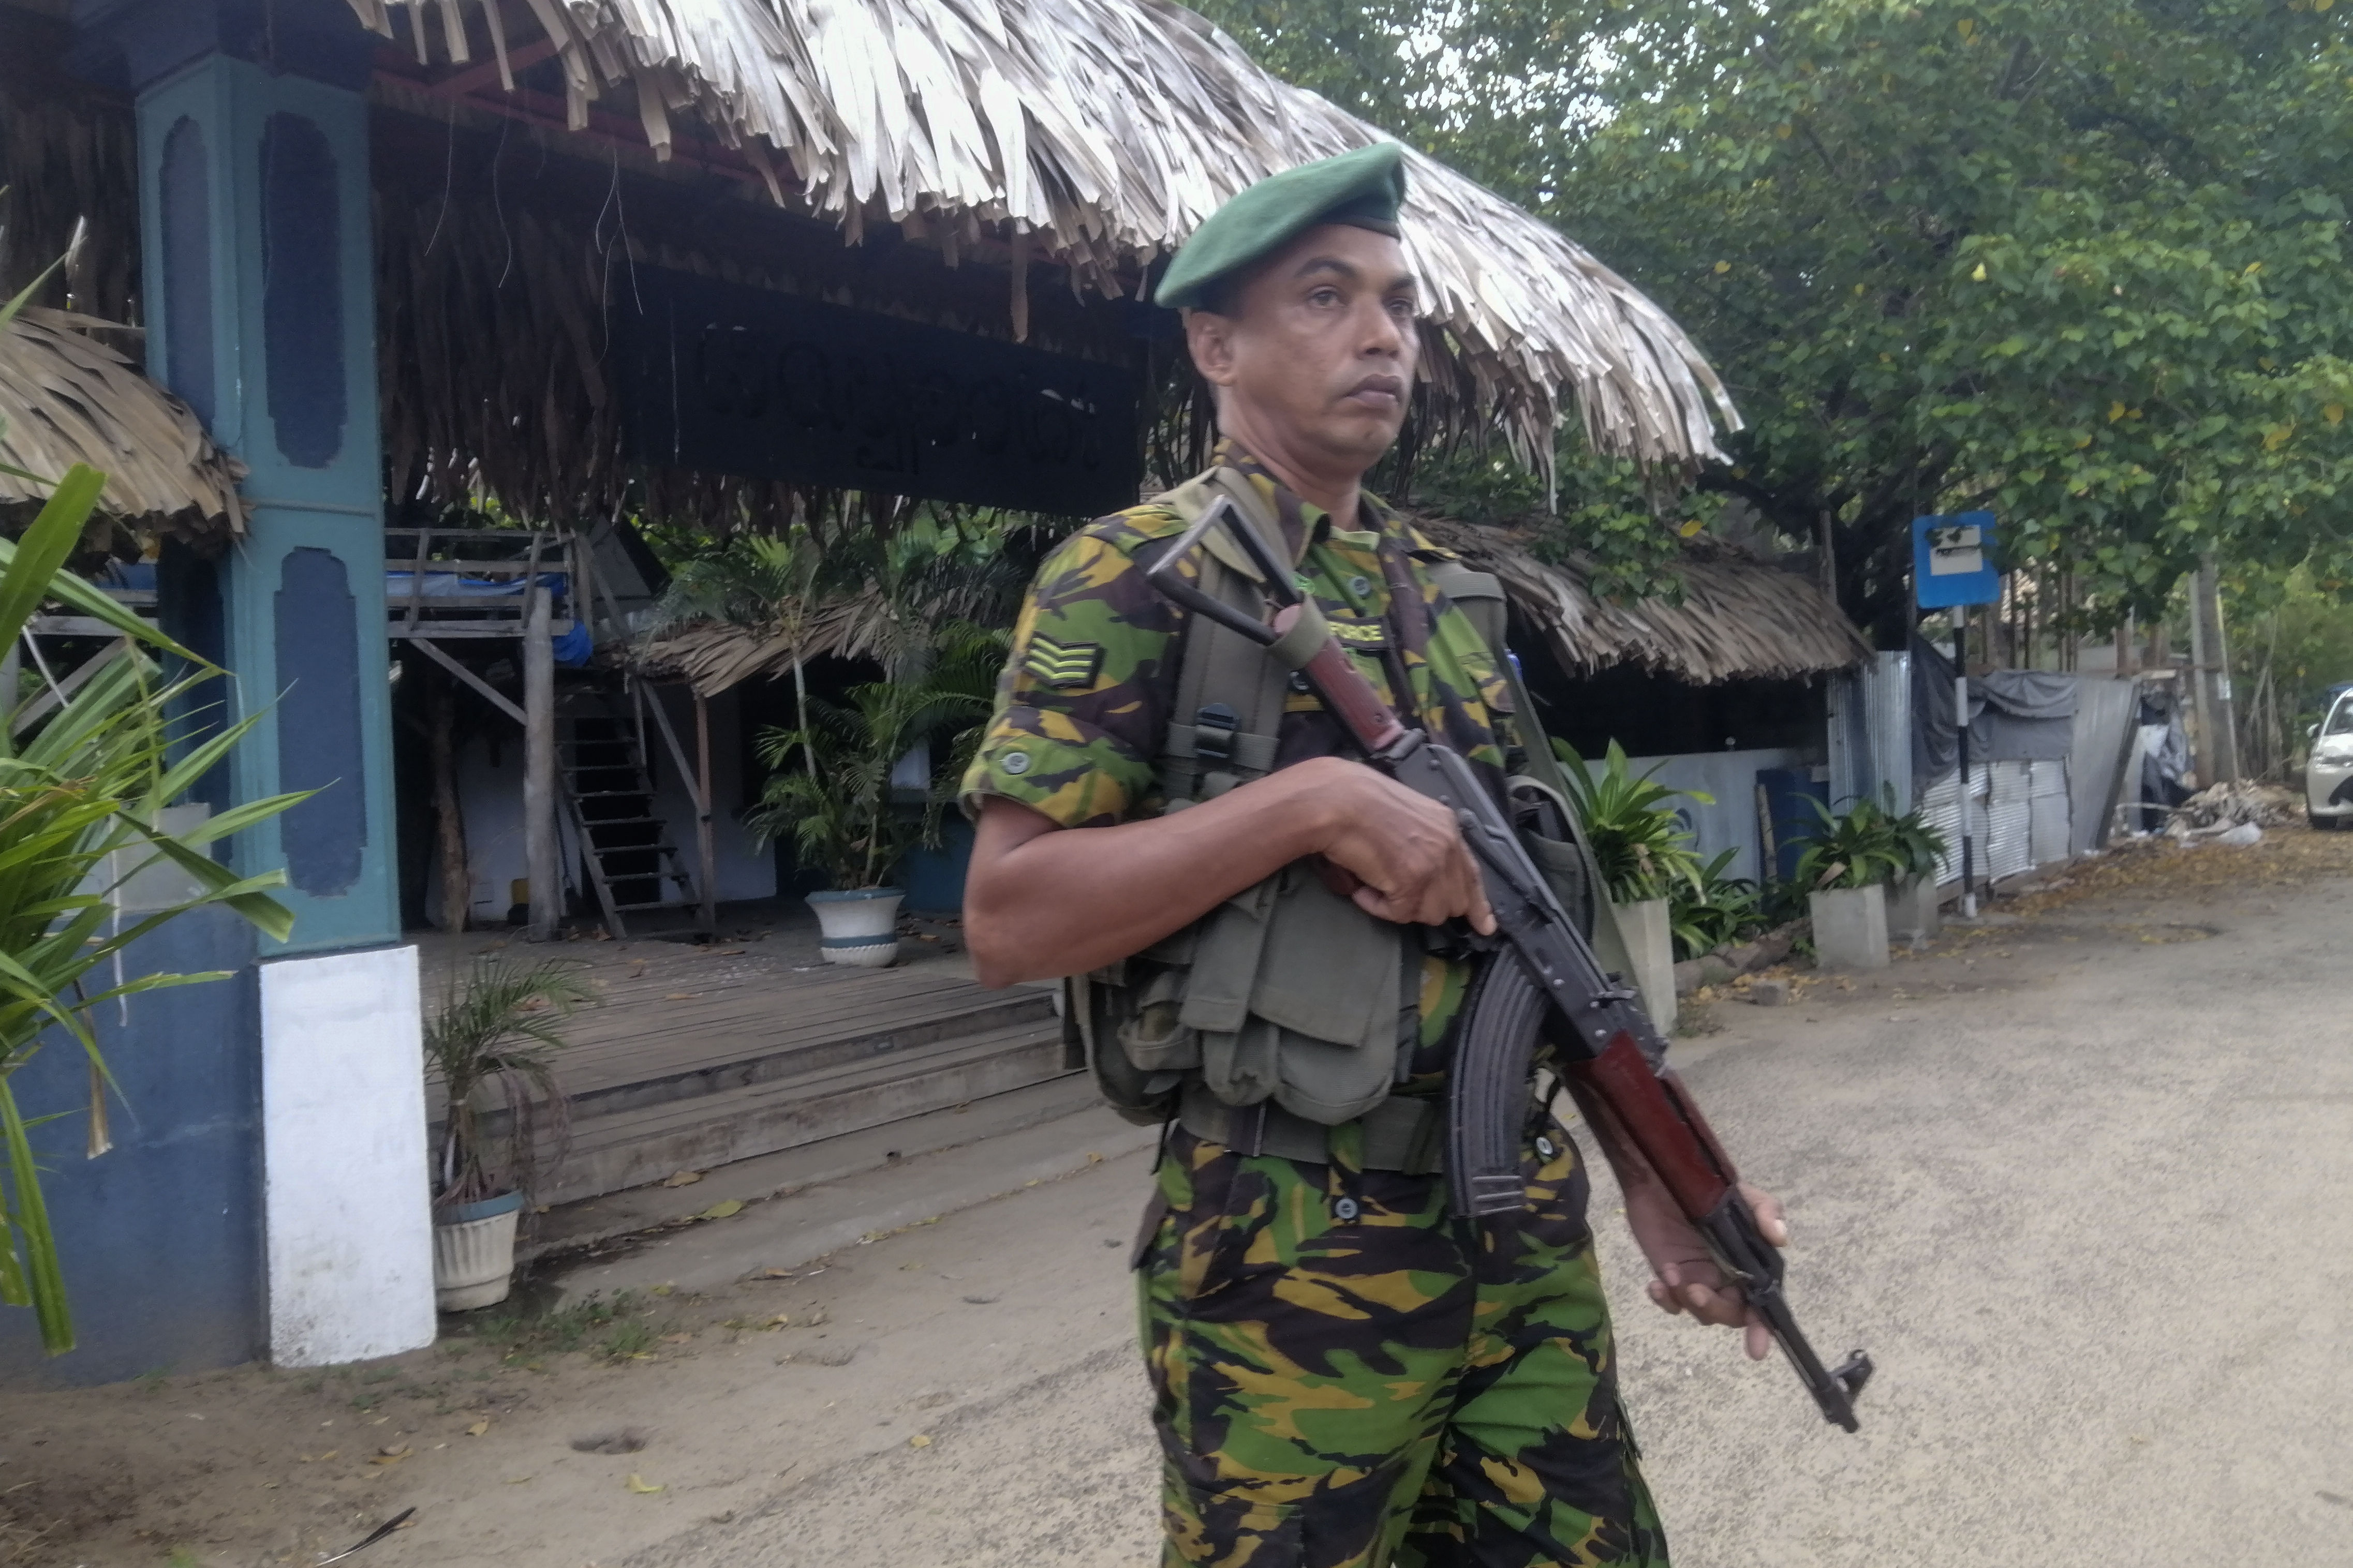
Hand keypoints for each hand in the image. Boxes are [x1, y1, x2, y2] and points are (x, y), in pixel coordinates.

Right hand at [1297, 757, 1495, 932]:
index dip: (1477, 903)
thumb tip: (1421, 872)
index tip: (1484, 925)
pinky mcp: (1412, 882)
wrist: (1337, 801)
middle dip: (1425, 904)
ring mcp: (1432, 865)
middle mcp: (1447, 846)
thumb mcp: (1404, 815)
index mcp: (1447, 827)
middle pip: (1454, 902)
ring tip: (1373, 883)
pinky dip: (1376, 906)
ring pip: (1430, 914)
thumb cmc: (1355, 801)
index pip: (1471, 873)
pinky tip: (1362, 887)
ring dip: (1400, 906)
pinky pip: (1398, 915)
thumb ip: (1422, 840)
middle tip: (1393, 891)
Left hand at [1622, 1178, 1786, 1361]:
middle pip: (1728, 1313)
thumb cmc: (1708, 1187)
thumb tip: (1781, 1237)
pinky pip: (1671, 1302)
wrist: (1663, 1175)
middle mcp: (1727, 1278)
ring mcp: (1698, 1278)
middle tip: (1695, 1290)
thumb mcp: (1743, 1196)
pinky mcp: (1671, 1275)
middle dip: (1714, 1308)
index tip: (1756, 1350)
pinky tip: (1656, 1283)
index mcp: (1750, 1266)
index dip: (1762, 1329)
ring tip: (1671, 1273)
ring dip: (1685, 1300)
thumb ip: (1767, 1212)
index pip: (1762, 1304)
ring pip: (1698, 1311)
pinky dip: (1664, 1299)